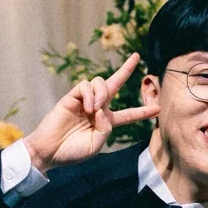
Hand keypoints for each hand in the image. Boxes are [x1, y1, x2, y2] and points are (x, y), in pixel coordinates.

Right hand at [22, 53, 159, 170]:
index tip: (158, 109)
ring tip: (94, 109)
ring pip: (100, 82)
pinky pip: (85, 86)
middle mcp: (97, 108)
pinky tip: (87, 107)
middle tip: (137, 56)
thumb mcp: (96, 144)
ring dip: (102, 93)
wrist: (49, 151)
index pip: (128, 115)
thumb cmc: (72, 151)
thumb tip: (103, 108)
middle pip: (115, 84)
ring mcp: (84, 101)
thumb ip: (106, 128)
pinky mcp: (71, 97)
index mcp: (106, 123)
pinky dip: (89, 95)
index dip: (142, 112)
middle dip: (126, 70)